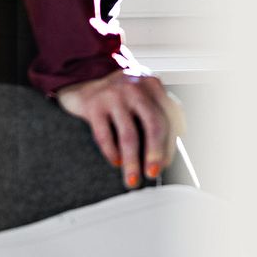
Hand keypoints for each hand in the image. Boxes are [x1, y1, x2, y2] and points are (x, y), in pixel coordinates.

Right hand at [54, 70, 184, 188]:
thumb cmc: (119, 91)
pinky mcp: (93, 105)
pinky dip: (111, 152)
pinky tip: (116, 162)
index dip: (169, 143)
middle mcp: (136, 87)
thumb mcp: (142, 93)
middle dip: (155, 153)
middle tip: (152, 173)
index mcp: (153, 85)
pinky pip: (104, 135)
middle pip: (153, 124)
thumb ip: (159, 110)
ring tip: (132, 179)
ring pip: (128, 135)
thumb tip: (173, 144)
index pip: (169, 117)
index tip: (165, 164)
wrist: (83, 76)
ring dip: (132, 162)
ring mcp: (114, 95)